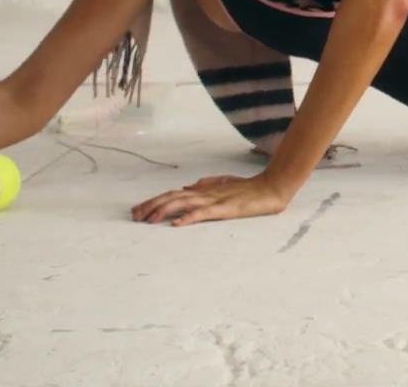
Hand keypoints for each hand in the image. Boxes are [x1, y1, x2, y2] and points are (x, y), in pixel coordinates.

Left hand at [131, 174, 290, 226]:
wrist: (272, 187)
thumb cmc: (250, 189)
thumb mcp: (225, 185)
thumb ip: (207, 184)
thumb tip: (187, 187)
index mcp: (204, 190)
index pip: (174, 194)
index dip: (155, 201)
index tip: (139, 209)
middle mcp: (205, 193)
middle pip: (172, 197)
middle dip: (152, 206)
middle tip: (135, 216)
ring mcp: (215, 200)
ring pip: (183, 203)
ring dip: (164, 210)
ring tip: (148, 219)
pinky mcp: (225, 209)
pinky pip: (203, 213)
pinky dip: (188, 218)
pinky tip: (176, 224)